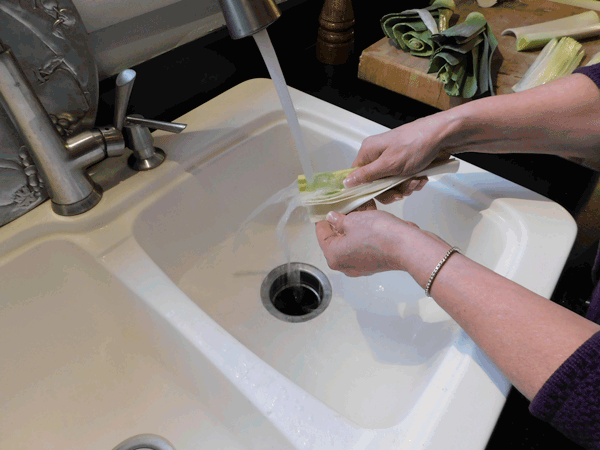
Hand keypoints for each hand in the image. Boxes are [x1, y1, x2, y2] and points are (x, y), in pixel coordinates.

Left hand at [316, 209, 451, 280]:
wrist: (408, 247)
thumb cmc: (378, 234)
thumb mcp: (354, 220)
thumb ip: (339, 220)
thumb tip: (332, 218)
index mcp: (334, 256)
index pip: (322, 235)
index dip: (322, 219)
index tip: (323, 209)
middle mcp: (345, 264)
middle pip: (337, 238)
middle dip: (341, 220)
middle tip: (342, 205)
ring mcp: (361, 264)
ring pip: (352, 240)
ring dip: (355, 223)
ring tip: (358, 205)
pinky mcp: (375, 261)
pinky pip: (365, 243)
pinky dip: (365, 231)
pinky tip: (370, 214)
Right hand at [344, 115, 453, 189]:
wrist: (444, 136)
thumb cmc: (415, 146)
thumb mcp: (389, 164)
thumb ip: (366, 175)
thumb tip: (345, 183)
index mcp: (369, 151)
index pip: (356, 176)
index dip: (365, 189)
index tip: (379, 196)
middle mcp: (378, 155)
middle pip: (376, 184)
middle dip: (392, 189)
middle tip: (404, 190)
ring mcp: (392, 159)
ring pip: (391, 184)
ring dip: (406, 186)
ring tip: (417, 180)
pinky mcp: (405, 163)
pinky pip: (403, 180)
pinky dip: (413, 181)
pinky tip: (422, 177)